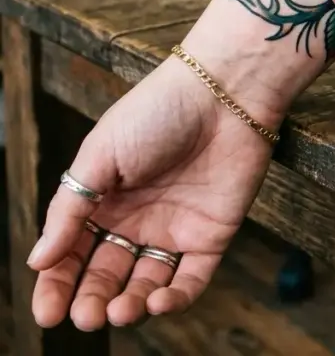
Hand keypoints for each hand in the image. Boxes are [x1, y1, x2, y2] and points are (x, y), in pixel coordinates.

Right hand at [28, 55, 282, 331]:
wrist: (223, 92)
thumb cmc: (157, 111)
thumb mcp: (100, 154)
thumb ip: (70, 209)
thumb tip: (37, 259)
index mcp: (104, 198)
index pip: (73, 252)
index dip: (57, 284)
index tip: (47, 313)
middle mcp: (137, 218)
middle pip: (107, 274)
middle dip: (92, 300)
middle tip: (86, 316)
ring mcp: (174, 228)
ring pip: (146, 284)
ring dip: (130, 306)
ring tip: (118, 312)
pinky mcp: (211, 234)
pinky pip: (191, 279)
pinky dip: (174, 300)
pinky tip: (157, 302)